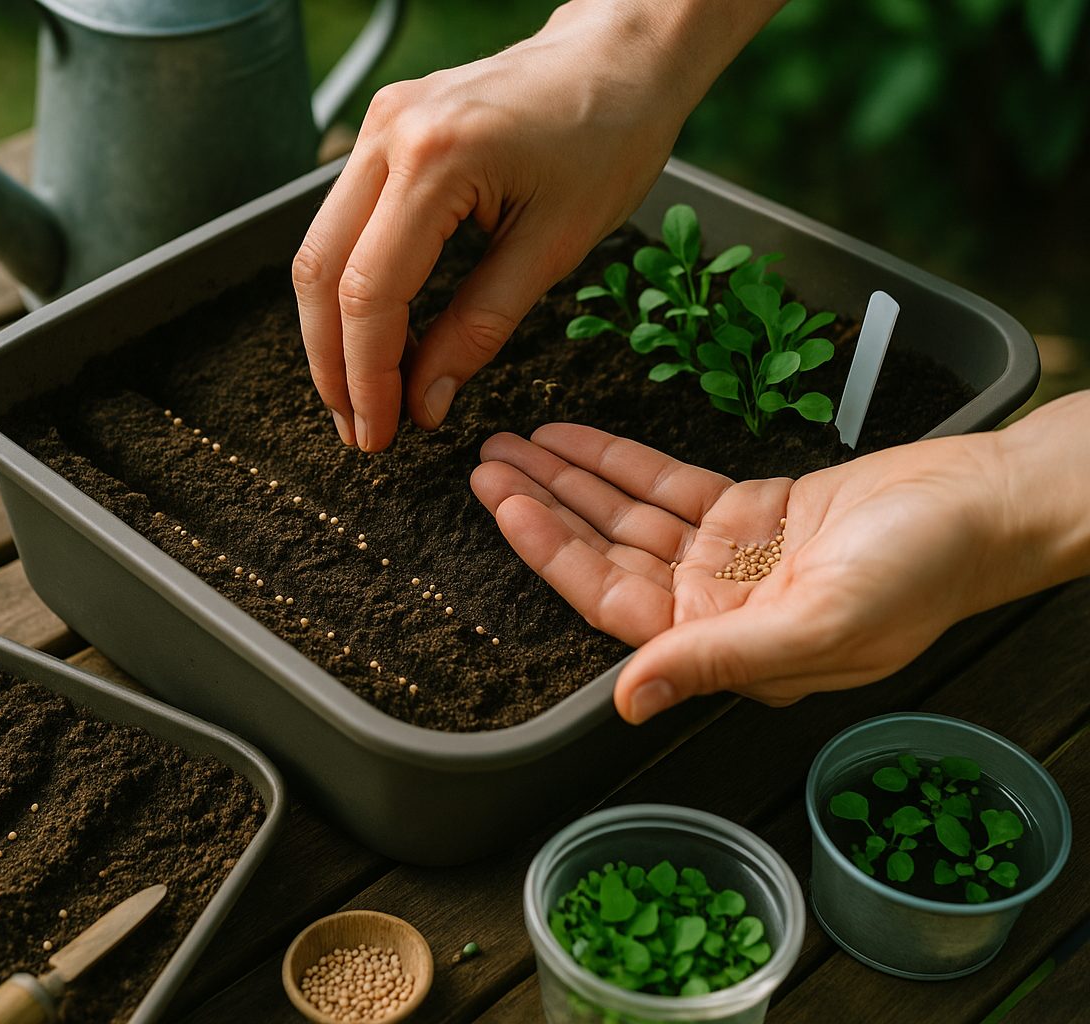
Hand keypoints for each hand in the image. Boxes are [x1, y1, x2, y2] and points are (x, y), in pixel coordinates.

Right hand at [293, 1, 785, 450]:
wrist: (619, 54)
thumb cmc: (608, 134)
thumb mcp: (555, 247)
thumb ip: (480, 328)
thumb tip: (425, 401)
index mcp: (435, 159)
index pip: (369, 293)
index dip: (367, 376)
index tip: (381, 433)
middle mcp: (389, 134)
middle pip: (320, 271)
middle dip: (331, 363)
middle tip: (358, 429)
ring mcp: (379, 126)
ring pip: (319, 248)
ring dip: (331, 330)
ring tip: (360, 394)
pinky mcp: (384, 130)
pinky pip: (344, 222)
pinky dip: (349, 287)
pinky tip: (373, 336)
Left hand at [470, 422, 1024, 722]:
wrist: (985, 508)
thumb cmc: (920, 575)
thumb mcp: (819, 625)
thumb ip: (716, 660)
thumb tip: (630, 702)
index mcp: (722, 647)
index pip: (608, 599)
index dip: (549, 552)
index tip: (502, 505)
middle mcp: (713, 607)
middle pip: (604, 552)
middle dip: (543, 507)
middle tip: (486, 464)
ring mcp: (728, 558)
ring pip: (626, 514)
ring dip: (569, 479)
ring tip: (511, 443)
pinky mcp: (749, 512)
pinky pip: (666, 484)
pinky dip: (619, 460)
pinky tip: (573, 437)